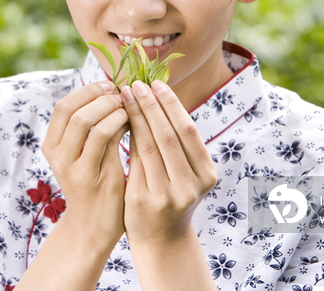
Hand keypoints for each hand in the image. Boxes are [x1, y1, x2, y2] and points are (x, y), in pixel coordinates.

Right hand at [42, 81, 128, 242]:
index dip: (87, 91)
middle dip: (99, 96)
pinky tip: (131, 122)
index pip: (63, 106)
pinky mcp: (89, 177)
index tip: (110, 86)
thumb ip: (93, 128)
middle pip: (71, 110)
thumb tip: (113, 91)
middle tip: (121, 93)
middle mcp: (56, 155)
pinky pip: (103, 138)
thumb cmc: (96, 184)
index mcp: (52, 145)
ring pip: (86, 121)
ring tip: (127, 106)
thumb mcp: (86, 154)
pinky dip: (118, 122)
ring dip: (110, 107)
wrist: (94, 227)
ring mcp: (70, 166)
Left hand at [121, 79, 216, 245]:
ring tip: (123, 96)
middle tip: (136, 84)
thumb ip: (176, 142)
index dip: (171, 104)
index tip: (156, 83)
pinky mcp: (142, 202)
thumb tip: (157, 94)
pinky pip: (132, 161)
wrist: (161, 239)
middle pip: (167, 136)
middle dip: (150, 106)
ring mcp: (166, 196)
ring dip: (135, 117)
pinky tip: (117, 120)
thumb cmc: (172, 194)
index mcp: (206, 174)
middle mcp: (189, 186)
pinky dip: (126, 137)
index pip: (187, 131)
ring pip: (148, 147)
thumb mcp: (184, 171)